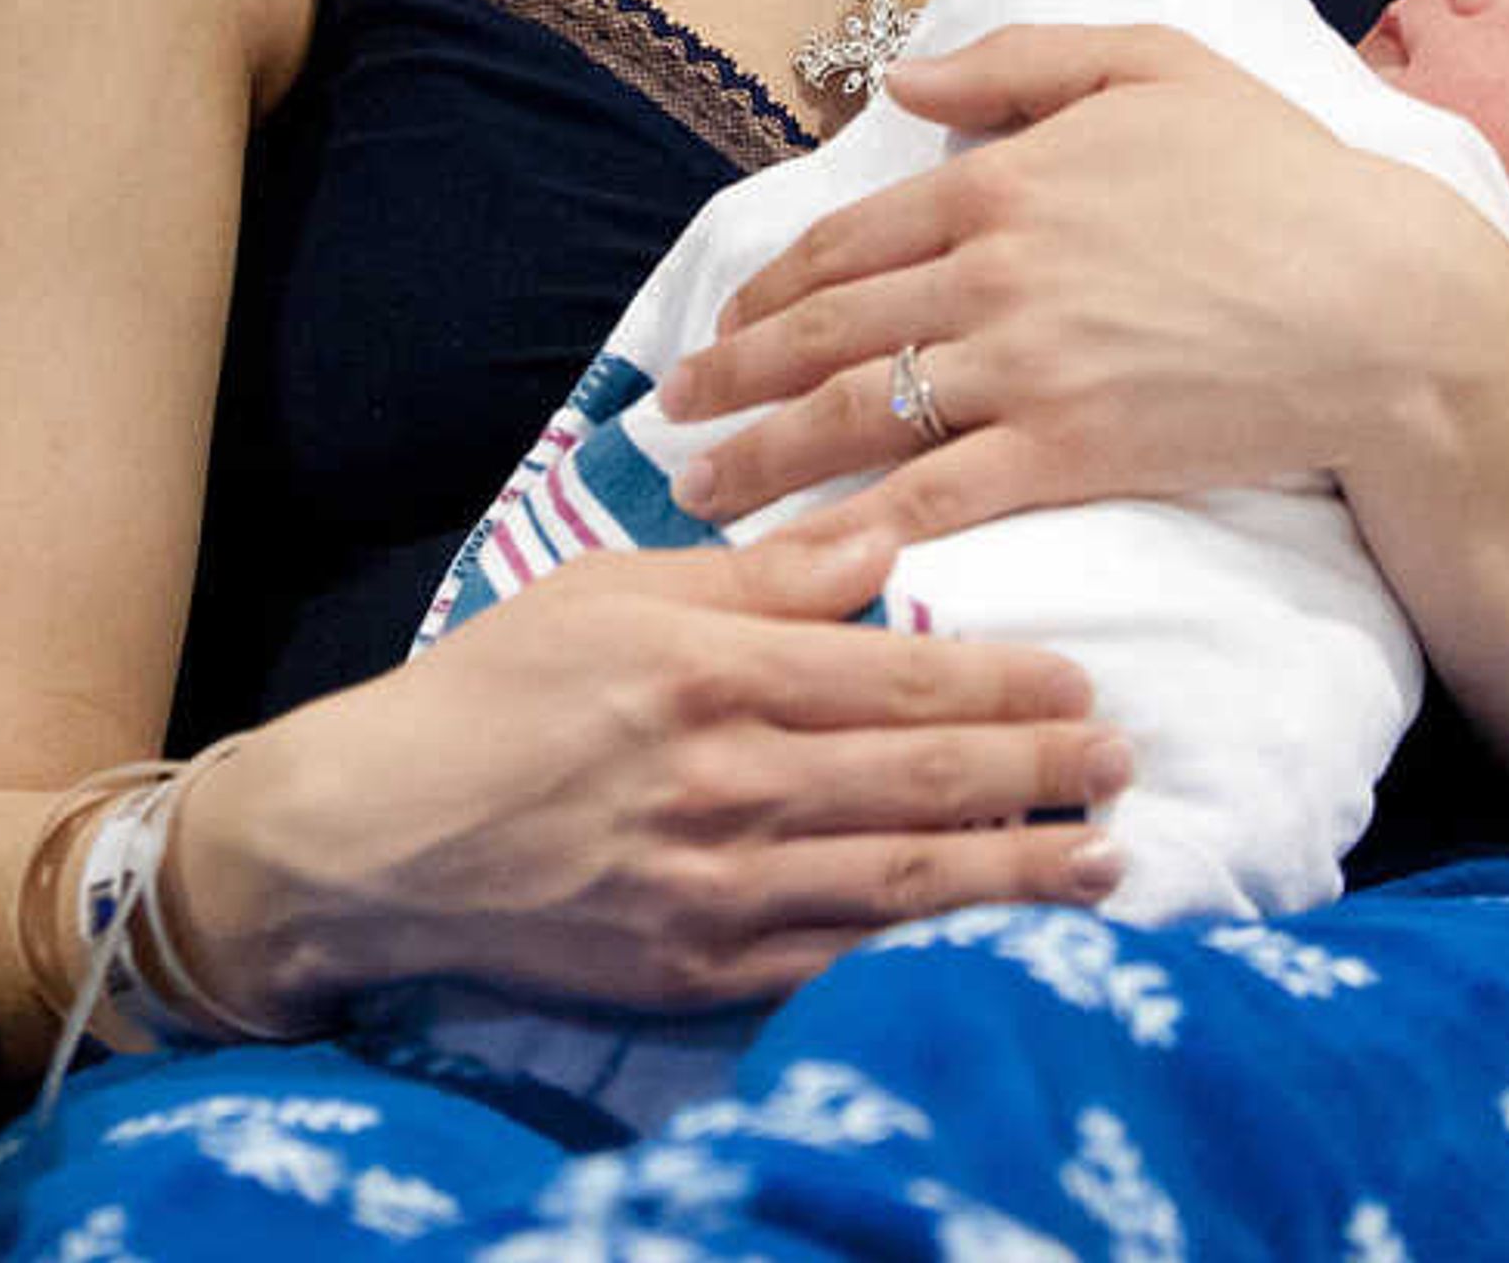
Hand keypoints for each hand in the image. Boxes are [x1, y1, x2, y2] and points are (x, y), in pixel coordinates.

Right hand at [187, 517, 1133, 1017]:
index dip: (1002, 683)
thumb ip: (755, 574)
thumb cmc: (496, 687)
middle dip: (1041, 771)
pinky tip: (999, 934)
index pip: (894, 678)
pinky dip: (934, 949)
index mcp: (705, 670)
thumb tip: (880, 541)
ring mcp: (717, 885)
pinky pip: (845, 959)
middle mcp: (725, 780)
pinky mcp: (701, 967)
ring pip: (905, 880)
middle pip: (922, 781)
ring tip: (1107, 854)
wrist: (384, 831)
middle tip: (1125, 759)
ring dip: (1021, 868)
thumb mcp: (610, 589)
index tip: (1082, 679)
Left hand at [653, 24, 1480, 536]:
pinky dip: (855, 528)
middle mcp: (988, 273)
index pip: (844, 241)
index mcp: (997, 182)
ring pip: (855, 414)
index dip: (769, 289)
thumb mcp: (1150, 66)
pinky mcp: (1071, 453)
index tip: (723, 325)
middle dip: (730, 378)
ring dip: (760, 456)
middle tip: (669, 415)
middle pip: (823, 331)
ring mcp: (1025, 367)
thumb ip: (1015, 62)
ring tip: (695, 491)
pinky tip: (797, 558)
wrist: (1383, 304)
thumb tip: (899, 84)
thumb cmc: (1279, 176)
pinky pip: (938, 497)